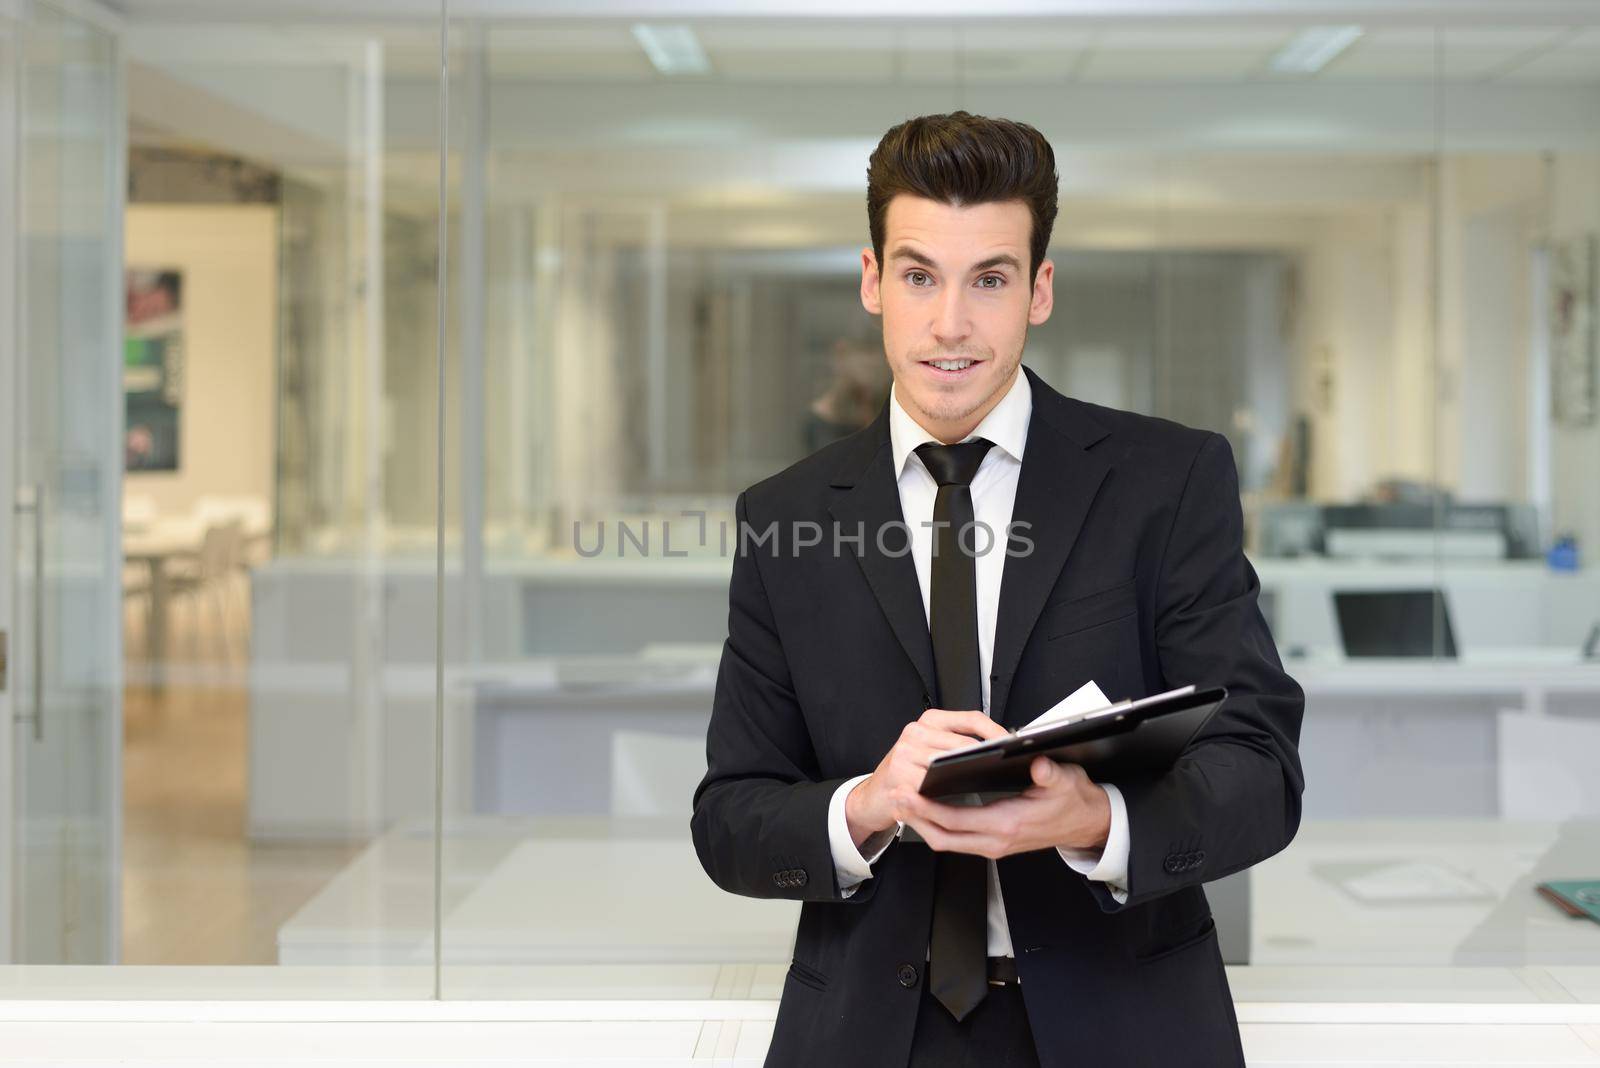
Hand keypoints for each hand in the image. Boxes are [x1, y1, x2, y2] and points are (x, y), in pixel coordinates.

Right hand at [846, 709, 1008, 848]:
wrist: (874, 796)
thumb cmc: (908, 775)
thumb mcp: (932, 752)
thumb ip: (958, 745)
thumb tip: (999, 748)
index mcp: (930, 721)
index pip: (971, 719)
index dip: (995, 731)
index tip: (1013, 743)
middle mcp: (916, 732)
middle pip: (964, 743)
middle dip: (987, 757)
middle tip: (1005, 769)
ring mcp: (905, 752)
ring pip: (951, 764)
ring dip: (970, 776)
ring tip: (987, 783)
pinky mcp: (898, 775)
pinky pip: (933, 785)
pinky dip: (949, 794)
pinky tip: (960, 800)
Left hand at [900, 756, 1111, 859]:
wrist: (1086, 823)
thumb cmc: (1073, 801)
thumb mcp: (1066, 781)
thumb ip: (1049, 774)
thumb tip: (1038, 766)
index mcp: (1009, 825)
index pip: (958, 821)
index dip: (929, 809)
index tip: (908, 793)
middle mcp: (996, 840)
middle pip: (943, 836)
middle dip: (915, 817)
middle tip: (893, 795)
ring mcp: (993, 845)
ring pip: (946, 840)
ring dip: (921, 823)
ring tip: (901, 800)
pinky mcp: (992, 842)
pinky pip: (955, 839)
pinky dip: (935, 826)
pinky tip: (923, 809)